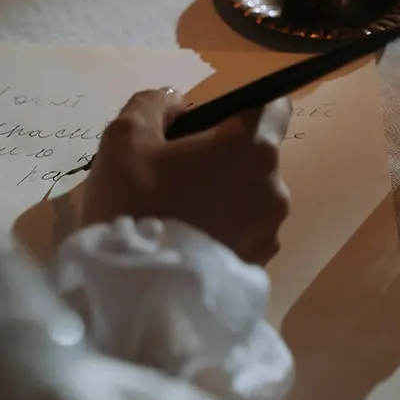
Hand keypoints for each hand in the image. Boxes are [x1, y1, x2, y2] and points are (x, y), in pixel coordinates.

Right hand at [81, 88, 291, 264]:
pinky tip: (186, 242)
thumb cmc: (134, 205)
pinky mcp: (259, 264)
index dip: (243, 107)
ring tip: (178, 214)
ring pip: (250, 196)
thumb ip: (155, 105)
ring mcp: (271, 231)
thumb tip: (178, 106)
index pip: (274, 106)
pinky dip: (223, 229)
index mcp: (252, 149)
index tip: (210, 123)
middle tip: (174, 175)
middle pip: (255, 156)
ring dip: (223, 196)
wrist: (137, 294)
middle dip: (221, 158)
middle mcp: (275, 189)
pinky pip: (244, 232)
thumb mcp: (125, 138)